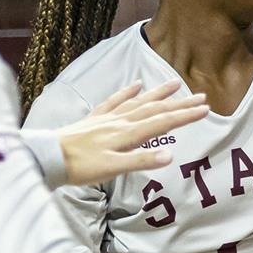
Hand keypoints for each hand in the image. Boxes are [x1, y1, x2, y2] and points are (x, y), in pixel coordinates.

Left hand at [53, 81, 208, 185]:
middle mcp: (120, 122)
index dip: (185, 116)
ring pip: (138, 102)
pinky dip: (127, 92)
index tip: (205, 109)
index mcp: (127, 134)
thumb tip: (170, 157)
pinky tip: (135, 85)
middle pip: (155, 110)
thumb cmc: (79, 167)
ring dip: (158, 93)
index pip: (163, 122)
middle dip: (179, 103)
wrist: (47, 157)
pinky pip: (114, 101)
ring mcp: (107, 118)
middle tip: (202, 96)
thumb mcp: (112, 168)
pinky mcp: (94, 119)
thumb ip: (141, 161)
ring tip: (175, 83)